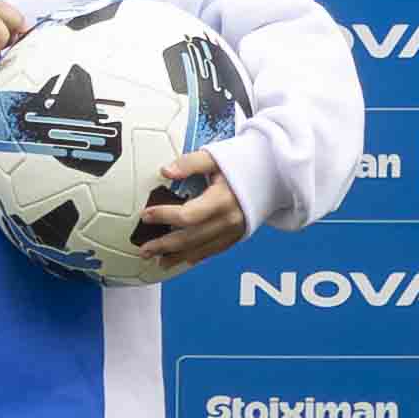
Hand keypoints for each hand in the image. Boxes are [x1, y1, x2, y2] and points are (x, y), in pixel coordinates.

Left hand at [126, 156, 250, 273]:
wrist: (274, 173)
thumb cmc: (245, 162)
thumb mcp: (217, 156)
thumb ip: (190, 163)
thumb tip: (166, 170)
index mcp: (222, 200)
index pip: (188, 215)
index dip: (165, 216)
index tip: (146, 214)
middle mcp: (228, 220)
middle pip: (191, 238)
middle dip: (165, 245)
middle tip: (144, 249)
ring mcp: (234, 231)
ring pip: (201, 250)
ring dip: (178, 257)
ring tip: (158, 261)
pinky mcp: (237, 236)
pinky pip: (214, 251)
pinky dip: (196, 256)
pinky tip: (182, 260)